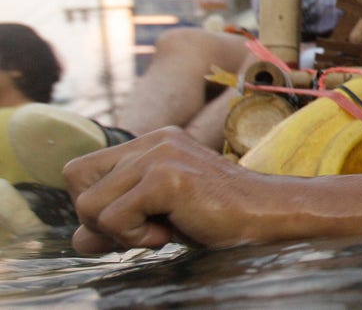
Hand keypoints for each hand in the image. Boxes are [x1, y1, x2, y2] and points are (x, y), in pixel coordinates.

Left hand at [64, 127, 270, 252]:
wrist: (264, 214)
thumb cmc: (217, 216)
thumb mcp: (157, 217)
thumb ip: (115, 222)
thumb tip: (79, 241)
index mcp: (151, 142)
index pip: (81, 170)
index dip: (92, 203)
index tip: (130, 220)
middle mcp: (152, 141)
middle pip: (77, 184)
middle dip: (98, 218)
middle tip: (143, 227)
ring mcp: (160, 155)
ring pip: (90, 206)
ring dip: (120, 232)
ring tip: (161, 228)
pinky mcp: (167, 177)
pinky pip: (114, 218)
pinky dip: (135, 237)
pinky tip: (169, 231)